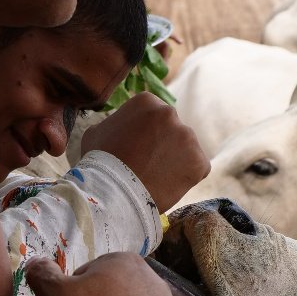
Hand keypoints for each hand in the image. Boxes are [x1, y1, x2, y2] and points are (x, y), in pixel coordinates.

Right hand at [80, 94, 208, 210]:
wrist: (112, 193)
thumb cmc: (100, 163)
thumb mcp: (96, 132)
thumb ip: (114, 123)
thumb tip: (120, 125)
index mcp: (146, 102)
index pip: (153, 116)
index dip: (145, 135)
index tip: (137, 150)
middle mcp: (170, 113)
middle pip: (171, 130)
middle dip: (163, 145)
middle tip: (148, 165)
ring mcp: (188, 137)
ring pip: (185, 149)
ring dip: (175, 161)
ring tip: (156, 178)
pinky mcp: (199, 161)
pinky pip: (197, 168)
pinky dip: (187, 177)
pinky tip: (169, 185)